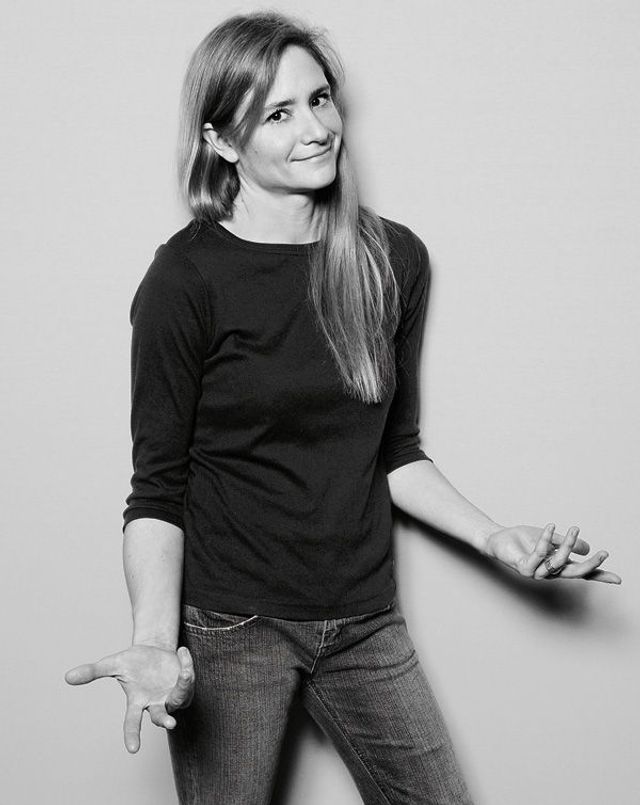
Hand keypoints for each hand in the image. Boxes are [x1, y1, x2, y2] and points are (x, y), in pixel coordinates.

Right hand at [65, 644, 194, 752]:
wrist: (154, 651)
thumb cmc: (133, 662)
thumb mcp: (113, 664)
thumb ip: (93, 672)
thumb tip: (67, 677)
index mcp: (137, 701)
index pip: (132, 721)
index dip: (132, 734)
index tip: (133, 749)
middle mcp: (155, 703)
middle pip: (160, 716)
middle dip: (164, 720)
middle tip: (169, 723)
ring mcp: (171, 696)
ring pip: (180, 698)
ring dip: (183, 685)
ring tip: (185, 670)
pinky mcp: (185, 686)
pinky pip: (189, 680)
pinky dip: (188, 666)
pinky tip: (182, 652)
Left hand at [485, 523, 621, 583]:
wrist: (498, 539)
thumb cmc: (523, 540)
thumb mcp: (549, 538)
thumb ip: (566, 543)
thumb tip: (586, 547)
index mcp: (557, 566)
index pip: (581, 573)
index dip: (599, 576)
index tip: (618, 580)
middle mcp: (548, 572)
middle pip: (574, 573)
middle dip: (590, 565)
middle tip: (602, 553)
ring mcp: (536, 572)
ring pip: (558, 562)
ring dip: (568, 545)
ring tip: (574, 529)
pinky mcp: (523, 567)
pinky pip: (539, 555)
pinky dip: (546, 540)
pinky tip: (550, 527)